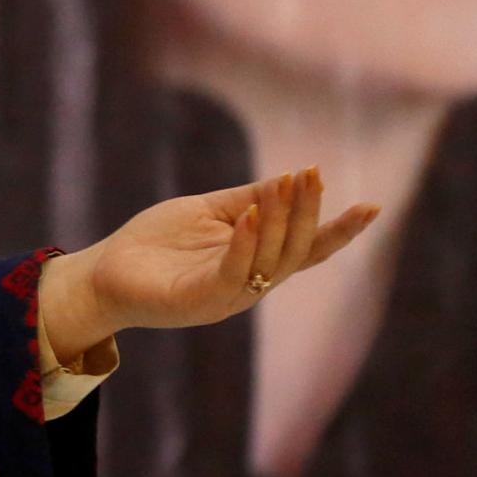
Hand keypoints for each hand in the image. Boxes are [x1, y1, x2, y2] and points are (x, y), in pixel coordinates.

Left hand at [38, 168, 380, 359]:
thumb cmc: (156, 244)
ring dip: (280, 220)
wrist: (104, 273)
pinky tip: (251, 214)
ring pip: (270, 260)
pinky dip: (245, 242)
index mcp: (257, 263)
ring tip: (285, 184)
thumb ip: (247, 199)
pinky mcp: (199, 300)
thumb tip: (289, 178)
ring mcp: (227, 296)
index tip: (373, 206)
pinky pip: (232, 272)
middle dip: (306, 212)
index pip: (308, 249)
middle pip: (295, 250)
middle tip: (311, 176)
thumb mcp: (208, 212)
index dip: (340, 230)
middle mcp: (250, 283)